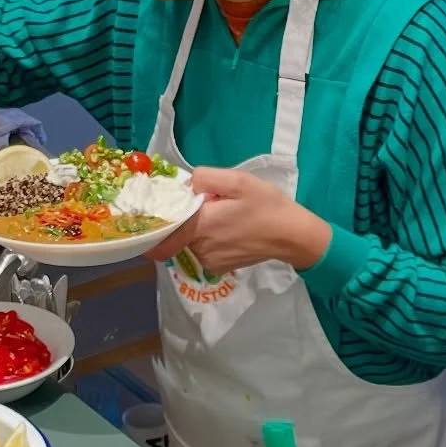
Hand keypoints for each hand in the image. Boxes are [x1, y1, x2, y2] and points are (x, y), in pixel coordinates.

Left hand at [148, 166, 331, 272]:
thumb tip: (186, 185)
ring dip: (197, 229)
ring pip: (188, 242)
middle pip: (175, 232)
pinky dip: (207, 240)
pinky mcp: (218, 268)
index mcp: (200, 225)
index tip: (153, 212)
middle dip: (184, 218)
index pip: (160, 232)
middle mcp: (199, 247)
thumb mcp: (238, 180)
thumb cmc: (267, 206)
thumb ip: (205, 178)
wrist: (293, 236)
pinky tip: (227, 231)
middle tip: (205, 204)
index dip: (152, 223)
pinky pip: (201, 251)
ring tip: (222, 216)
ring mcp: (208, 261)